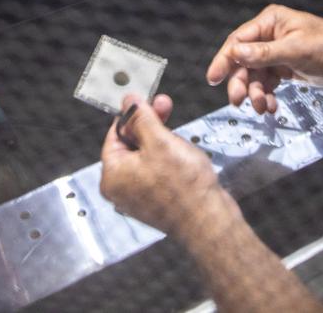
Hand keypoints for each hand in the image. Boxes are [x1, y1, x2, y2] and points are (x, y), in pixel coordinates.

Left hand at [100, 94, 230, 236]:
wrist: (209, 221)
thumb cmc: (184, 188)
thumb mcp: (160, 141)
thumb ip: (141, 118)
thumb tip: (129, 102)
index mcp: (113, 175)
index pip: (115, 133)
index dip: (133, 114)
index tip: (147, 100)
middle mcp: (121, 189)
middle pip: (131, 144)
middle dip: (150, 124)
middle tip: (165, 106)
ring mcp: (139, 197)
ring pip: (146, 157)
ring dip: (161, 140)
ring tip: (178, 136)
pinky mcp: (157, 201)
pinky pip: (157, 172)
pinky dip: (167, 159)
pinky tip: (182, 155)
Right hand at [206, 4, 322, 115]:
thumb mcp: (294, 50)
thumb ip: (263, 54)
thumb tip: (236, 53)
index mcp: (270, 22)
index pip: (239, 41)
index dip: (225, 60)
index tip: (214, 77)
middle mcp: (270, 36)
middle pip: (244, 61)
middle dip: (242, 82)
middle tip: (238, 100)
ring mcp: (277, 53)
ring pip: (255, 76)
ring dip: (256, 93)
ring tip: (262, 107)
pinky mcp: (285, 68)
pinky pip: (267, 83)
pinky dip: (266, 95)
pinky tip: (271, 105)